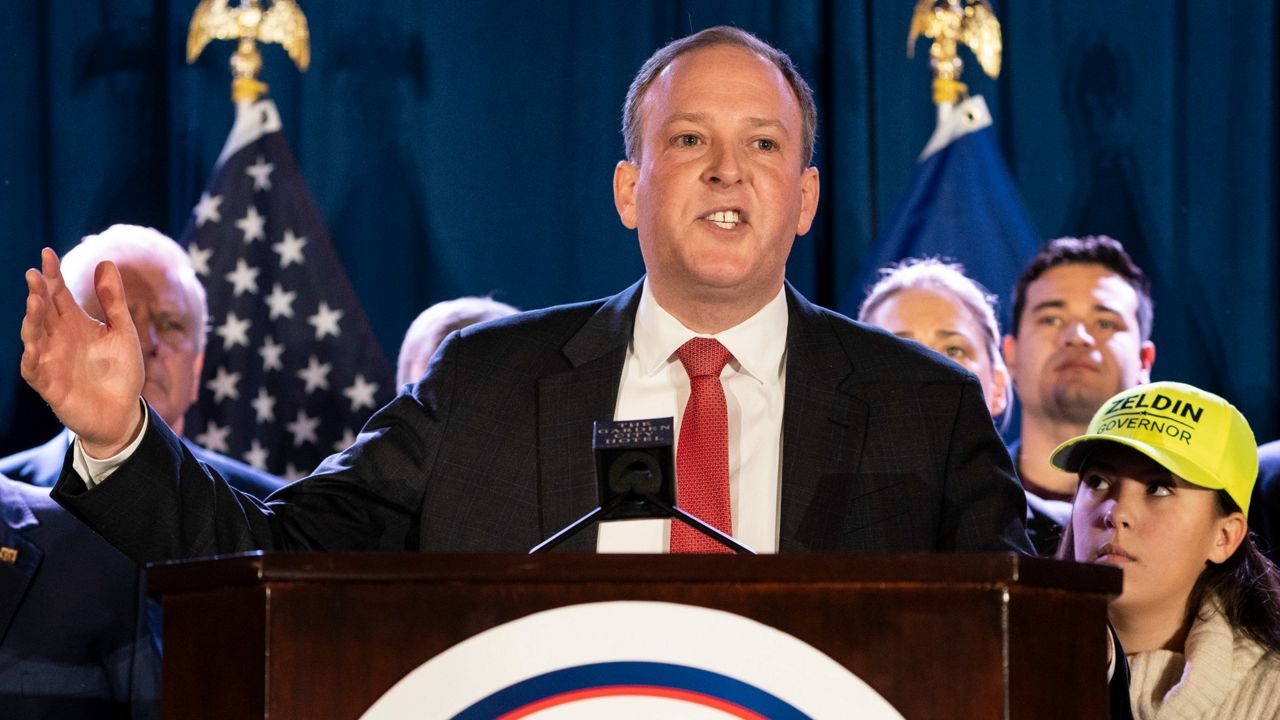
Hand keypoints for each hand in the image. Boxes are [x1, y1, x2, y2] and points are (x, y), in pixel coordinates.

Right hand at [20, 248, 144, 456]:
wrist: (123, 412)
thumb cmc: (121, 371)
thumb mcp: (122, 332)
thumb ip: (113, 301)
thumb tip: (105, 262)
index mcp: (75, 322)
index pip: (58, 293)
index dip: (52, 275)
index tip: (47, 253)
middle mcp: (58, 337)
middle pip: (43, 311)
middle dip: (38, 293)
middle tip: (35, 275)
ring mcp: (51, 360)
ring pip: (34, 336)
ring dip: (32, 319)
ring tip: (35, 301)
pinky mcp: (49, 384)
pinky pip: (33, 369)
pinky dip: (32, 357)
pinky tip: (33, 346)